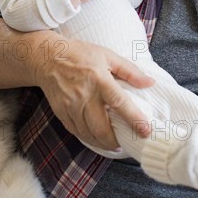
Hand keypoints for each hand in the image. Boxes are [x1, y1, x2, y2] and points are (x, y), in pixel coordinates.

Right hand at [34, 38, 152, 149]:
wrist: (47, 57)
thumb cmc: (80, 54)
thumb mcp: (107, 55)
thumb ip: (130, 70)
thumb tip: (150, 83)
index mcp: (99, 79)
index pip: (120, 103)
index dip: (134, 119)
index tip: (146, 131)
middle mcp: (84, 95)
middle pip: (102, 128)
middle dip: (115, 141)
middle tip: (126, 144)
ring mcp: (70, 105)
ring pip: (88, 134)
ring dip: (102, 143)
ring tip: (113, 144)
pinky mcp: (61, 112)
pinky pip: (76, 131)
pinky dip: (88, 138)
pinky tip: (96, 138)